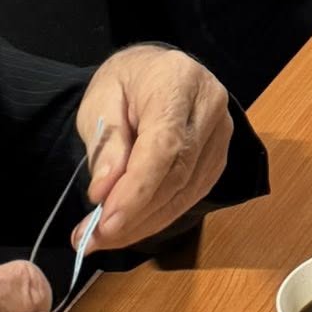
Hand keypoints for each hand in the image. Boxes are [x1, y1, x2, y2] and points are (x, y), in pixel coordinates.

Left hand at [76, 45, 233, 251]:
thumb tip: (103, 191)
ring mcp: (220, 132)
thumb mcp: (100, 101)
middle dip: (134, 214)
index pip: (165, 144)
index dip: (137, 189)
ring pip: (185, 192)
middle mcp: (210, 105)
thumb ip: (105, 143)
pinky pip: (190, 196)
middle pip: (177, 174)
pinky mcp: (218, 156)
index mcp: (179, 81)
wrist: (154, 72)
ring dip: (143, 223)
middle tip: (91, 238)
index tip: (104, 223)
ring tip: (102, 238)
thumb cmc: (125, 82)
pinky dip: (158, 217)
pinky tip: (131, 226)